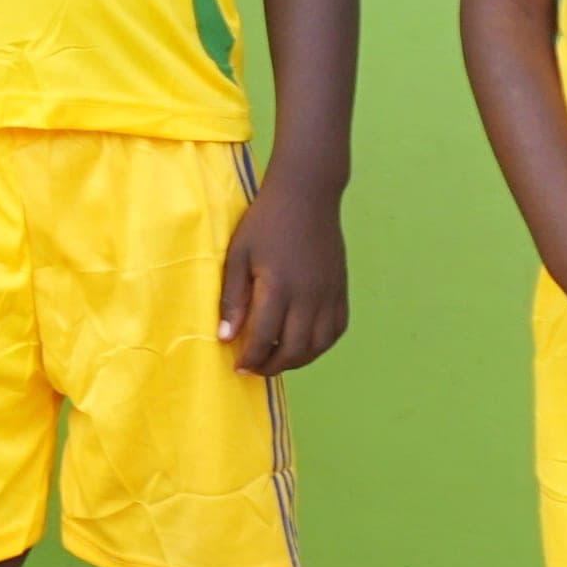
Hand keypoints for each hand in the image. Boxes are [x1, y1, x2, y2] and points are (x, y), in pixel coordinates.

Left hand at [218, 182, 347, 380]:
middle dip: (273, 366)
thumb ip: (232, 299)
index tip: (238, 367)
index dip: (251, 358)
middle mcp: (309, 296)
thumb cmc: (264, 223)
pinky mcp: (341, 289)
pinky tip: (303, 345)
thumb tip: (225, 337)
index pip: (265, 337)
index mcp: (279, 287)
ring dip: (298, 360)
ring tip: (277, 361)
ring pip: (319, 344)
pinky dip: (321, 345)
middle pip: (294, 348)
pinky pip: (337, 329)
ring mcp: (330, 294)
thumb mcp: (238, 256)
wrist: (306, 196)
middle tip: (254, 370)